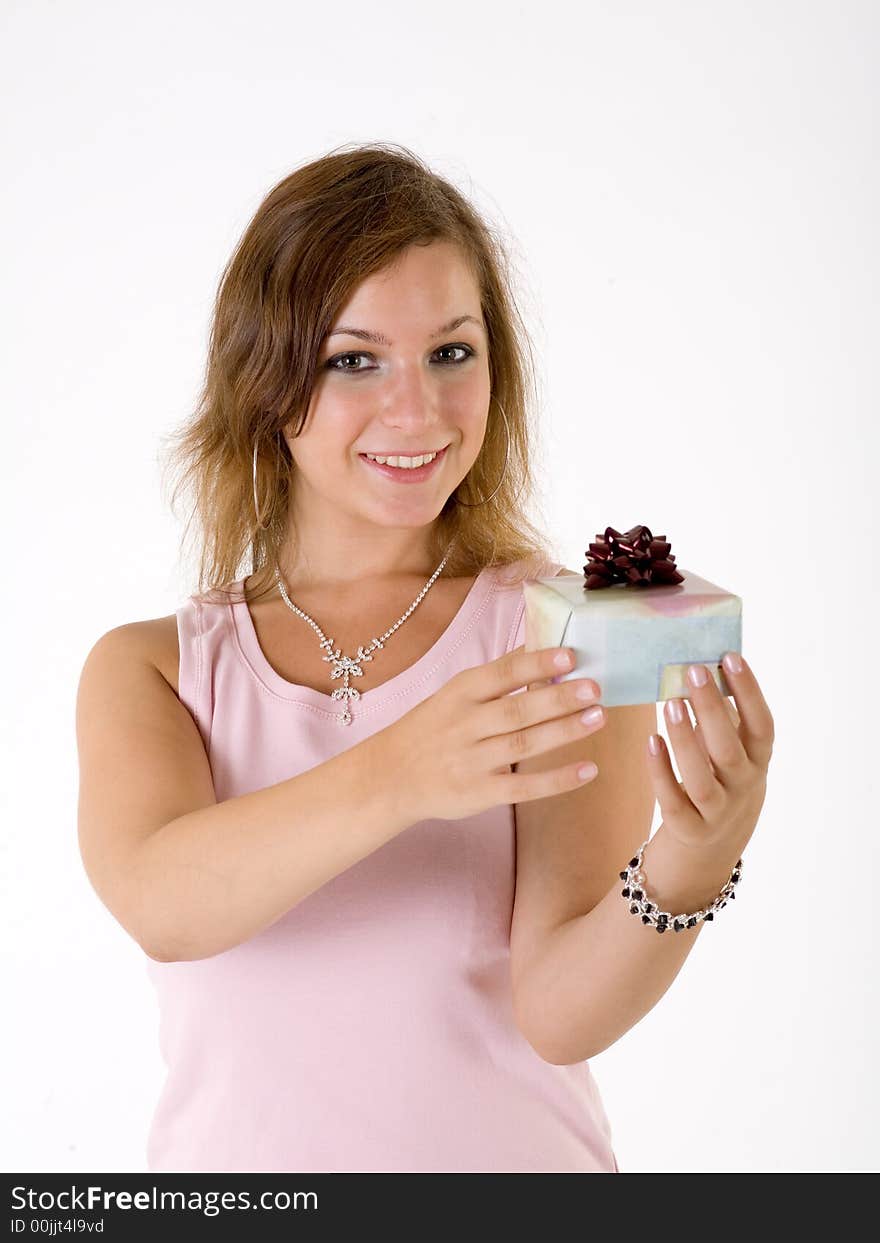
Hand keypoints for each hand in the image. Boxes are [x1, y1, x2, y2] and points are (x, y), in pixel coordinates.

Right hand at [383, 645, 605, 821]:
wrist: (390, 776)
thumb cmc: (432, 728)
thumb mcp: (453, 694)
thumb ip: (496, 677)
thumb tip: (541, 648)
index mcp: (459, 693)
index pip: (502, 674)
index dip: (536, 664)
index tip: (569, 655)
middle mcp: (465, 725)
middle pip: (517, 710)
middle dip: (558, 698)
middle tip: (594, 687)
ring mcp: (472, 761)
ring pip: (524, 744)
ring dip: (564, 731)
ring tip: (597, 717)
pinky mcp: (479, 793)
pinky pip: (524, 787)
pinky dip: (557, 780)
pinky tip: (587, 769)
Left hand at [649, 653, 774, 860]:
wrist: (714, 842)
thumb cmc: (720, 776)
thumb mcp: (734, 748)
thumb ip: (724, 714)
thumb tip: (704, 663)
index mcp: (758, 759)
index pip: (762, 725)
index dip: (749, 692)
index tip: (730, 657)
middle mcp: (743, 786)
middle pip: (728, 749)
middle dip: (711, 709)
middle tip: (693, 671)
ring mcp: (717, 811)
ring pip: (700, 779)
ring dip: (685, 740)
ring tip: (670, 703)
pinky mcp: (689, 828)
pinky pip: (673, 801)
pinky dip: (660, 771)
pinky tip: (651, 741)